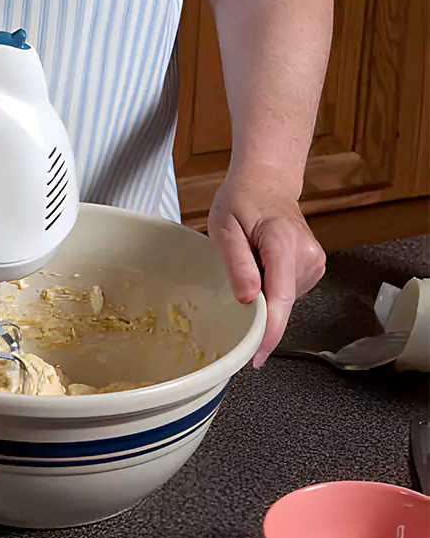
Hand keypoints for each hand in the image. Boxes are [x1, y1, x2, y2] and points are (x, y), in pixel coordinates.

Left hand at [207, 176, 325, 367]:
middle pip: (280, 302)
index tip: (257, 355)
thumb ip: (236, 264)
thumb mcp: (224, 228)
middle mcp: (306, 254)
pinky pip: (286, 292)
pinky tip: (262, 266)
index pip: (281, 297)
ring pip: (283, 300)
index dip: (269, 332)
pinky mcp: (313, 268)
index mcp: (283, 243)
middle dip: (256, 308)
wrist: (266, 182)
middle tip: (234, 281)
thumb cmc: (242, 201)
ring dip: (261, 294)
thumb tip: (248, 300)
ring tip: (250, 260)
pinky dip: (269, 288)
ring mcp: (314, 262)